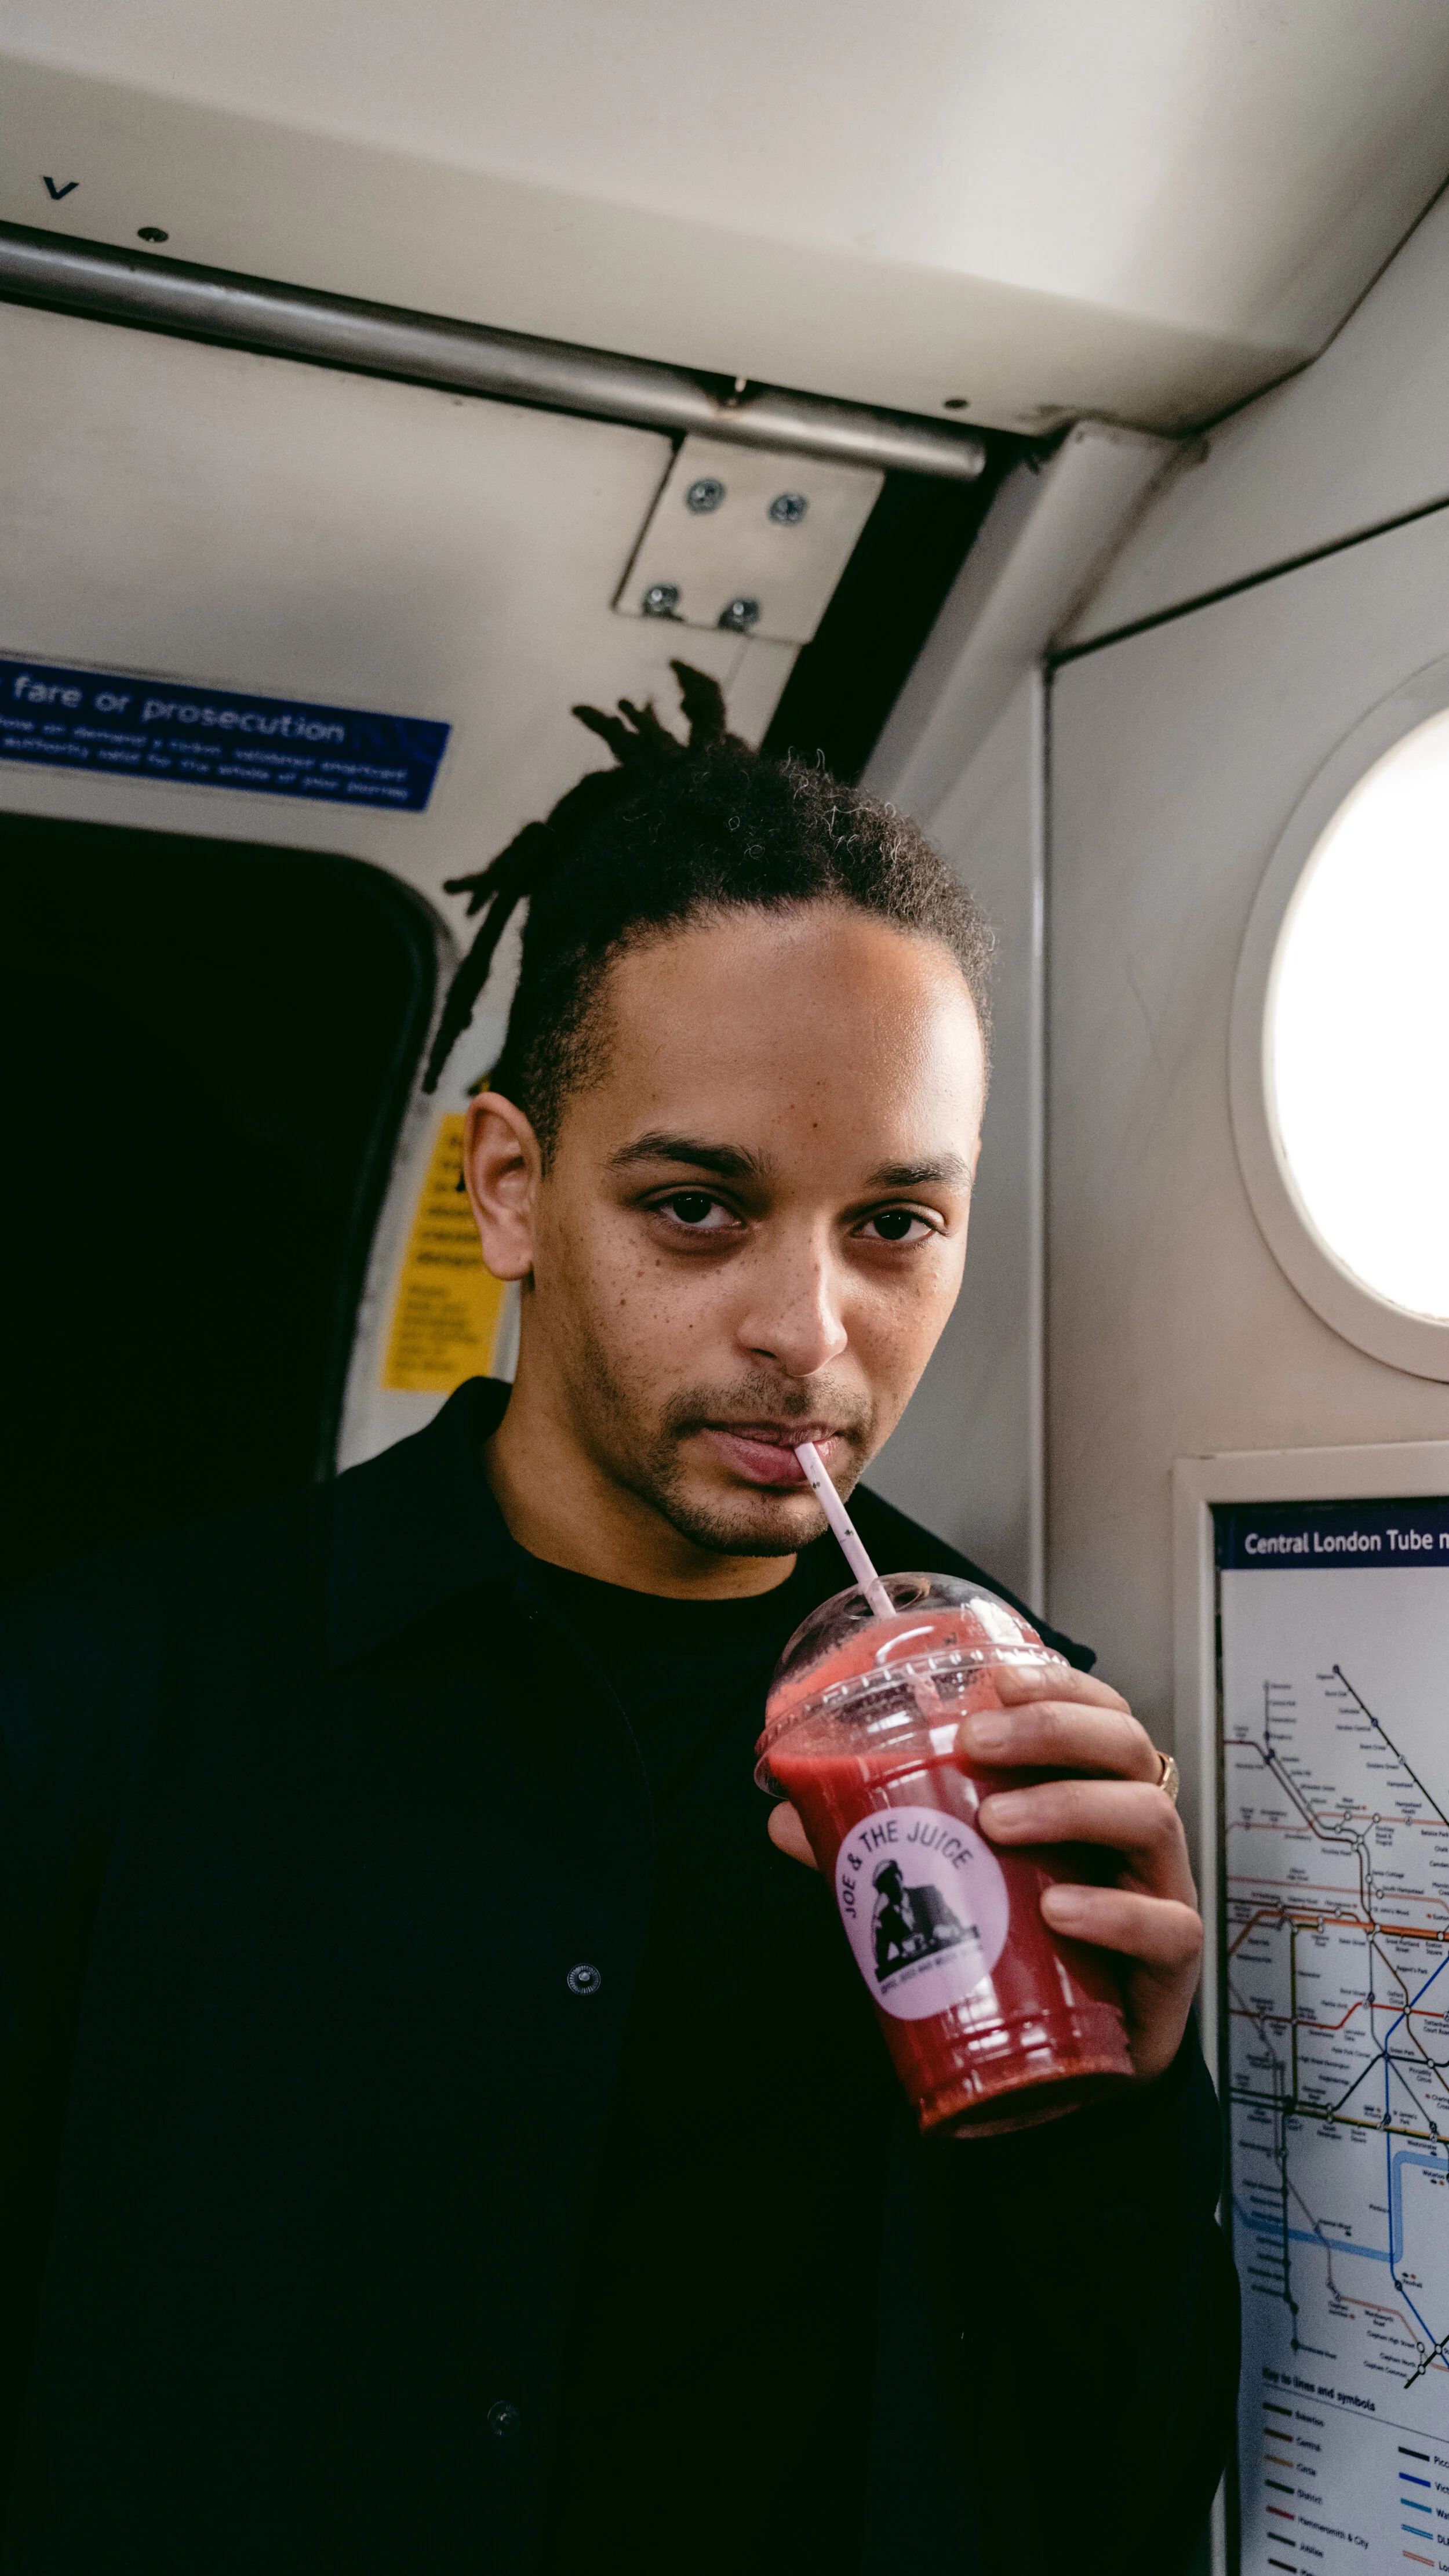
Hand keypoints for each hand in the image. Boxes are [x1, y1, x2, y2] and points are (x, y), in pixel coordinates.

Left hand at [767, 1661, 1202, 2083]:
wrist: (1071, 2069)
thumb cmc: (1024, 1950)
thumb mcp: (955, 1886)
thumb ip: (880, 1849)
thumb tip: (785, 1819)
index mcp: (1091, 1794)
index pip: (1097, 1712)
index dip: (1058, 1684)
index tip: (997, 1679)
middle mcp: (1135, 1832)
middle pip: (1125, 1746)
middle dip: (1052, 1729)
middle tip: (976, 1740)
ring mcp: (1161, 1893)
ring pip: (1148, 1817)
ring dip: (1069, 1806)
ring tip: (996, 1823)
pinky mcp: (1172, 1969)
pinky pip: (1167, 1928)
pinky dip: (1114, 1913)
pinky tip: (1059, 1910)